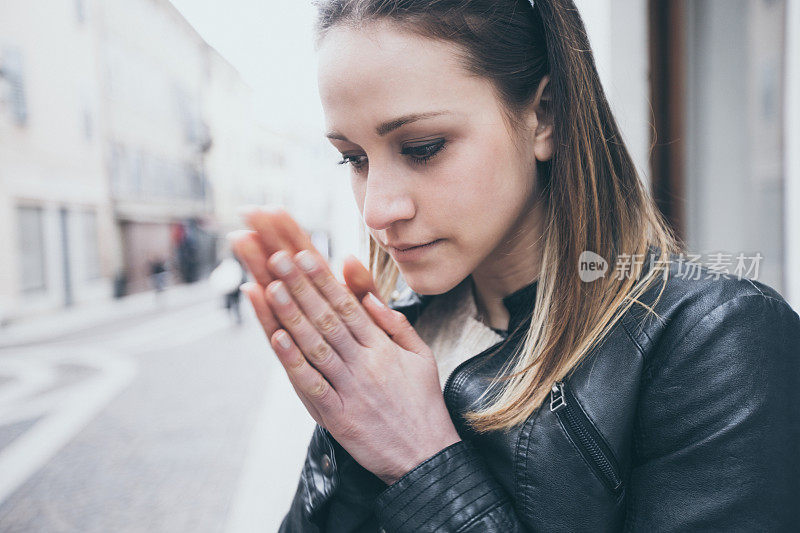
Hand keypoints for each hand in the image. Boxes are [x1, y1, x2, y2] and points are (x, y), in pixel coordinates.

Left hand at [230, 207, 460, 484]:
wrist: (426, 457)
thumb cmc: (423, 404)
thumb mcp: (421, 357)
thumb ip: (396, 325)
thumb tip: (371, 298)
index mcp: (384, 348)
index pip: (349, 306)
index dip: (324, 279)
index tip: (305, 254)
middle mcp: (365, 364)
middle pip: (328, 318)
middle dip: (301, 286)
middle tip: (278, 258)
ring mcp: (350, 390)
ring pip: (316, 346)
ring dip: (291, 315)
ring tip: (271, 286)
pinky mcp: (338, 416)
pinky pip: (312, 384)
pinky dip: (293, 361)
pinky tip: (277, 338)